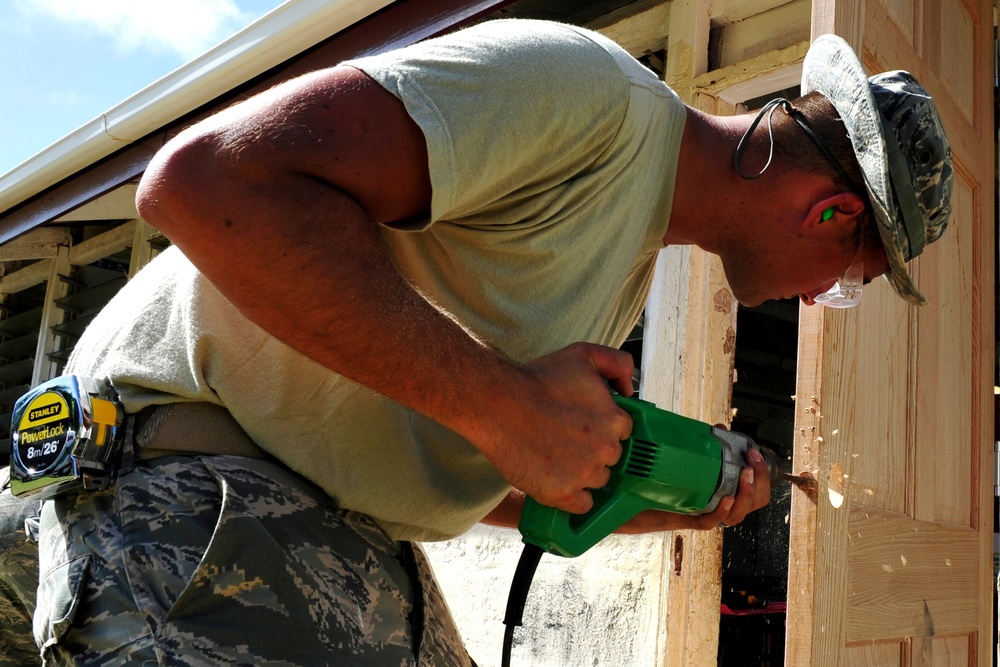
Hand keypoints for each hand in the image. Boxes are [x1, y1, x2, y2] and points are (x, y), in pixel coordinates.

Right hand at [474, 342, 633, 516]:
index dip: (602, 428)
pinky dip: (571, 496)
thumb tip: (629, 389)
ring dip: (582, 473)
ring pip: (596, 481)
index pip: (621, 432)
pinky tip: (556, 478)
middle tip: (566, 438)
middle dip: (592, 450)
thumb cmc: (537, 379)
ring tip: (556, 455)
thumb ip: (617, 363)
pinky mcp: (562, 493)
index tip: (584, 425)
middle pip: (610, 458)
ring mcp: (585, 474)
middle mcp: (606, 449)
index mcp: (615, 420)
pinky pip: (581, 505)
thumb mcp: (584, 355)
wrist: (498, 404)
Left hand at [616, 446, 771, 532]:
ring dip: (746, 494)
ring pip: (737, 514)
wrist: (631, 497)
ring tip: (746, 475)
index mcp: (724, 493)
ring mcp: (705, 514)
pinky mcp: (688, 519)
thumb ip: (706, 447)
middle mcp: (718, 506)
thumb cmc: (662, 479)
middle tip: (753, 462)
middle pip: (753, 502)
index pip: (757, 491)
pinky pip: (710, 520)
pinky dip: (721, 510)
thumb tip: (719, 429)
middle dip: (759, 481)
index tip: (756, 453)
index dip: (763, 474)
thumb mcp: (689, 460)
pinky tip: (726, 498)